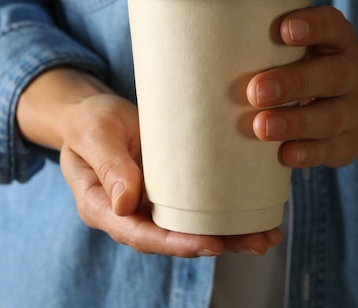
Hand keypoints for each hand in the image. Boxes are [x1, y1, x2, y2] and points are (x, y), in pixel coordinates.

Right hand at [18, 68, 280, 256]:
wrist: (93, 113)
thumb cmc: (89, 122)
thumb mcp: (95, 135)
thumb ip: (108, 166)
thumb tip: (125, 205)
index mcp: (105, 209)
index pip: (142, 236)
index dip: (177, 244)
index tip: (212, 244)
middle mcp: (131, 215)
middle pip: (175, 239)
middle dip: (217, 243)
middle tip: (258, 242)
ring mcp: (151, 204)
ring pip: (191, 228)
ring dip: (230, 235)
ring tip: (268, 235)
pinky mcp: (170, 190)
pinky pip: (197, 206)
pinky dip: (225, 212)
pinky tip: (255, 212)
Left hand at [246, 6, 357, 167]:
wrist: (354, 111)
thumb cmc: (309, 72)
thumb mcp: (302, 53)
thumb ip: (271, 49)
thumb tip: (214, 52)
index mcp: (339, 42)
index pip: (333, 26)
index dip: (312, 26)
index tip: (284, 30)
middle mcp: (354, 74)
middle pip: (332, 75)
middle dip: (293, 83)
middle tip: (256, 91)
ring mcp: (356, 110)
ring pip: (330, 117)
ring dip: (294, 123)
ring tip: (262, 127)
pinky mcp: (350, 142)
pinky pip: (331, 149)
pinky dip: (307, 153)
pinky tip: (285, 154)